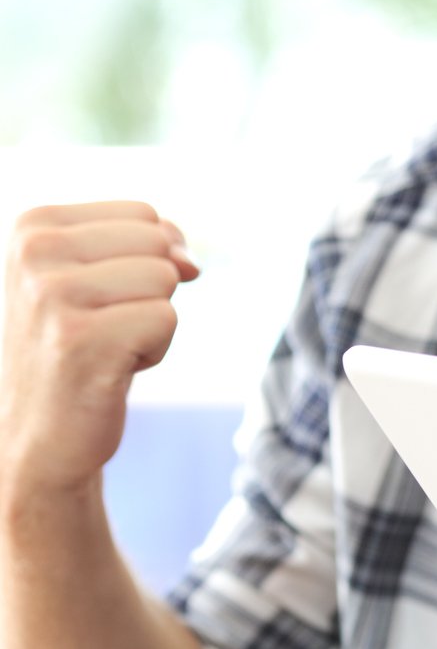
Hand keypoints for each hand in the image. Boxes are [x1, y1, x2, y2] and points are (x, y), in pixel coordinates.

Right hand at [0, 203, 197, 499]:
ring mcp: (52, 295)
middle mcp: (35, 252)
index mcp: (34, 225)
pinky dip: (154, 350)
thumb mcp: (99, 276)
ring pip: (165, 279)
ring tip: (105, 347)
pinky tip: (110, 369)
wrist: (38, 432)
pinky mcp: (80, 338)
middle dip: (151, 291)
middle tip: (105, 326)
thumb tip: (189, 261)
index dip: (146, 261)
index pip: (144, 215)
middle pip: (158, 243)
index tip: (101, 298)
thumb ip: (148, 243)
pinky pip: (166, 319)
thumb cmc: (78, 346)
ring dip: (152, 322)